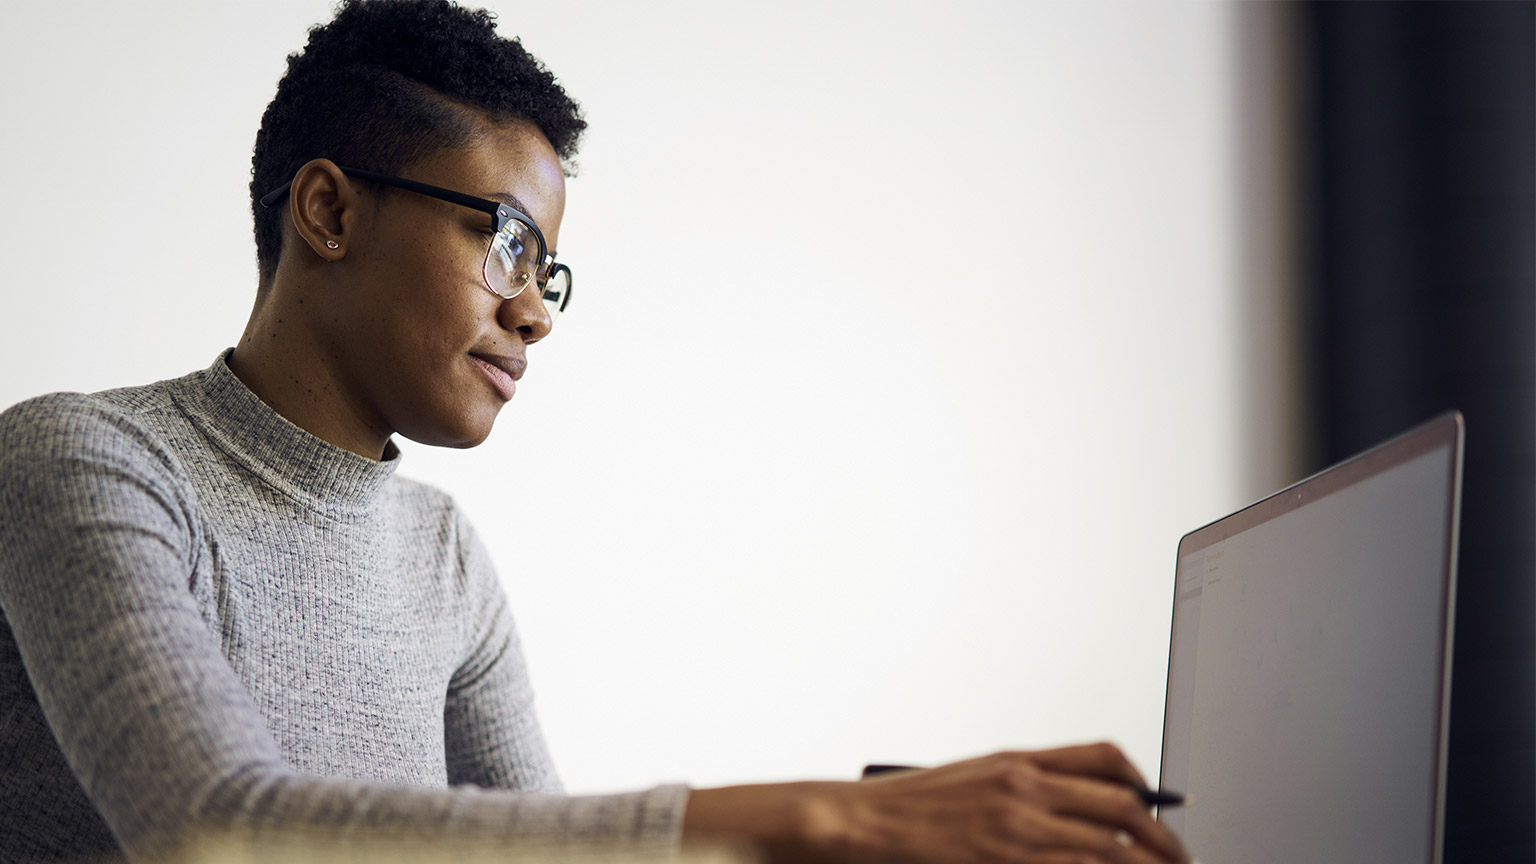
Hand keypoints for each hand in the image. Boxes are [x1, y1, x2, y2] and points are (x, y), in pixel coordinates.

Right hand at [683, 743, 1190, 863]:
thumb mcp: (974, 776)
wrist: (862, 823)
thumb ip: (1025, 783)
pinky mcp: (1006, 861)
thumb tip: (1076, 801)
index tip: (1161, 805)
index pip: (1105, 758)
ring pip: (1111, 847)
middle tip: (1180, 857)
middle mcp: (1026, 788)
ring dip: (1146, 863)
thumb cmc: (909, 806)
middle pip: (1123, 807)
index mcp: (1019, 760)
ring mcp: (1019, 829)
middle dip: (1164, 837)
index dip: (1145, 783)